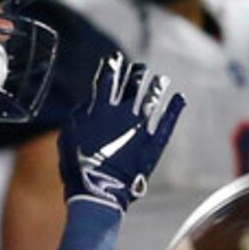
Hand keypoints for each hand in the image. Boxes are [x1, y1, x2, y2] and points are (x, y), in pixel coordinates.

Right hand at [59, 53, 185, 214]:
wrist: (98, 191)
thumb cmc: (78, 168)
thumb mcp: (68, 137)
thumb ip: (78, 116)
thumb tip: (87, 103)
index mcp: (100, 109)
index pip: (107, 80)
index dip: (111, 68)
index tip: (115, 58)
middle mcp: (122, 113)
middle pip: (132, 86)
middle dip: (136, 75)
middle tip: (140, 68)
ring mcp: (140, 127)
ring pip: (151, 99)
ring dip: (156, 88)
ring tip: (161, 80)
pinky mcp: (153, 143)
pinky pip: (167, 122)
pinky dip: (174, 109)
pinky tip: (180, 99)